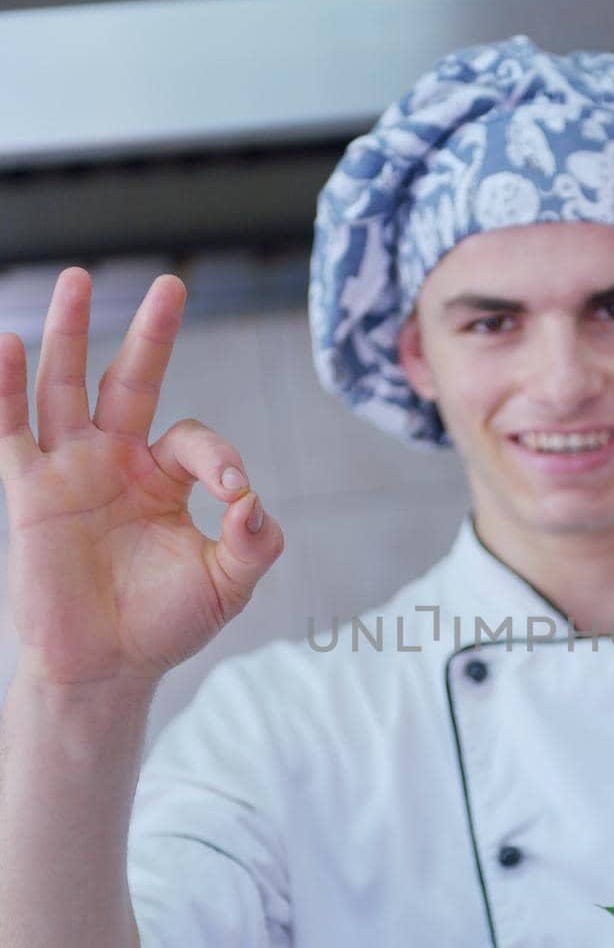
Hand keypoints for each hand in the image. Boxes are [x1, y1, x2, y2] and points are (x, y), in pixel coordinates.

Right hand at [0, 268, 283, 690]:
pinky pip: (12, 430)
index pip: (193, 440)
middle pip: (133, 382)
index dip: (218, 457)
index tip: (234, 494)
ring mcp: (70, 471)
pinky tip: (6, 340)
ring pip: (67, 387)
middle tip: (172, 285)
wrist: (104, 669)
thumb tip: (255, 500)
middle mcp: (116, 462)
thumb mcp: (227, 585)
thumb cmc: (163, 625)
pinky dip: (5, 386)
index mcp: (163, 479)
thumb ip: (255, 542)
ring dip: (73, 333)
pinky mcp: (30, 492)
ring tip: (80, 278)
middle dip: (152, 335)